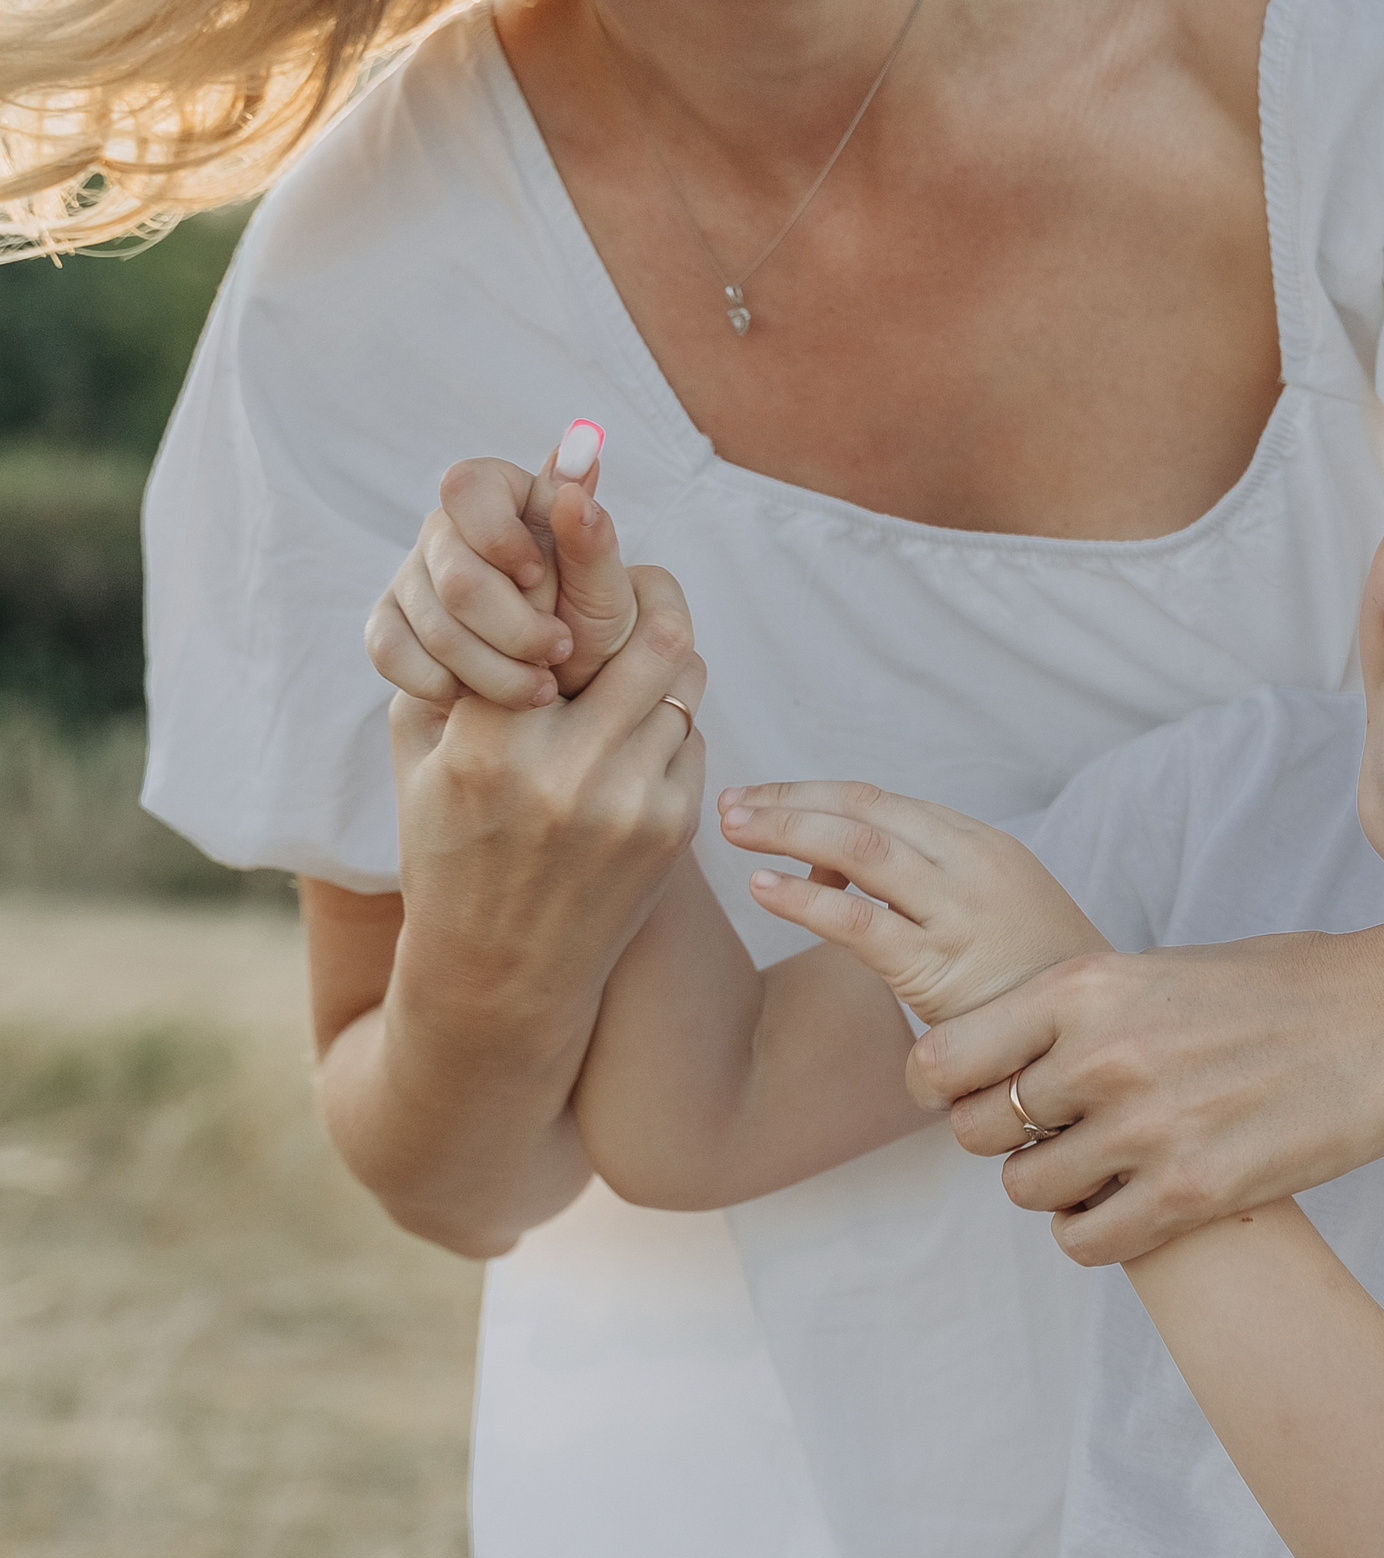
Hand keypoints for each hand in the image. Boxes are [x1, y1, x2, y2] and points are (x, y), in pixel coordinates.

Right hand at [366, 434, 639, 707]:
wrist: (572, 688)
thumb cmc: (593, 627)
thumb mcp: (608, 589)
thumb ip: (594, 537)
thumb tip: (582, 472)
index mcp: (501, 496)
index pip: (467, 488)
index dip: (499, 536)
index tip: (538, 576)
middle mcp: (447, 530)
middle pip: (454, 574)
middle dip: (515, 627)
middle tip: (559, 650)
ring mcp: (414, 578)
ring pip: (432, 624)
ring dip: (493, 669)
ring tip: (541, 686)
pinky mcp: (392, 625)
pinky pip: (388, 650)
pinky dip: (439, 683)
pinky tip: (481, 697)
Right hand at [388, 559, 704, 1043]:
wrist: (499, 972)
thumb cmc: (449, 841)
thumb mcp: (424, 746)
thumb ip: (457, 649)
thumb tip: (511, 541)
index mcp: (484, 744)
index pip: (556, 612)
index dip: (579, 552)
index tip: (585, 492)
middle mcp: (563, 773)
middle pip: (655, 633)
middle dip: (650, 594)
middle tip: (637, 580)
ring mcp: (628, 805)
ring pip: (683, 682)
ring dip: (662, 661)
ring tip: (629, 662)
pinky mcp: (673, 830)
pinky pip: (691, 737)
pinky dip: (667, 724)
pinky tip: (632, 742)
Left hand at [719, 781, 1111, 1029]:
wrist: (1095, 1033)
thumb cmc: (1033, 977)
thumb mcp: (989, 906)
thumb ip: (918, 880)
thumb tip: (827, 864)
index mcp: (980, 843)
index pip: (882, 800)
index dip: (814, 793)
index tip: (763, 798)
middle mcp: (970, 862)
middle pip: (863, 810)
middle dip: (790, 802)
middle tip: (732, 805)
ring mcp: (956, 911)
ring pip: (858, 847)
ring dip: (787, 831)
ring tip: (734, 829)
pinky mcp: (939, 965)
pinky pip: (861, 921)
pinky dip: (805, 899)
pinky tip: (764, 889)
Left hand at [905, 927, 1383, 1264]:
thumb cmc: (1283, 987)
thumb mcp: (1161, 969)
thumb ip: (1079, 1012)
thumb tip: (1002, 1059)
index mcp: (1087, 986)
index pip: (945, 1059)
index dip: (944, 1087)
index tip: (967, 1095)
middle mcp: (1104, 1056)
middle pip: (978, 1133)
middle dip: (1003, 1139)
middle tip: (1053, 1131)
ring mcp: (1147, 1129)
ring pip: (1027, 1191)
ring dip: (1053, 1188)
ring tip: (1103, 1165)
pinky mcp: (1193, 1194)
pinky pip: (1087, 1243)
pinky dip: (1093, 1234)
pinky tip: (1127, 1207)